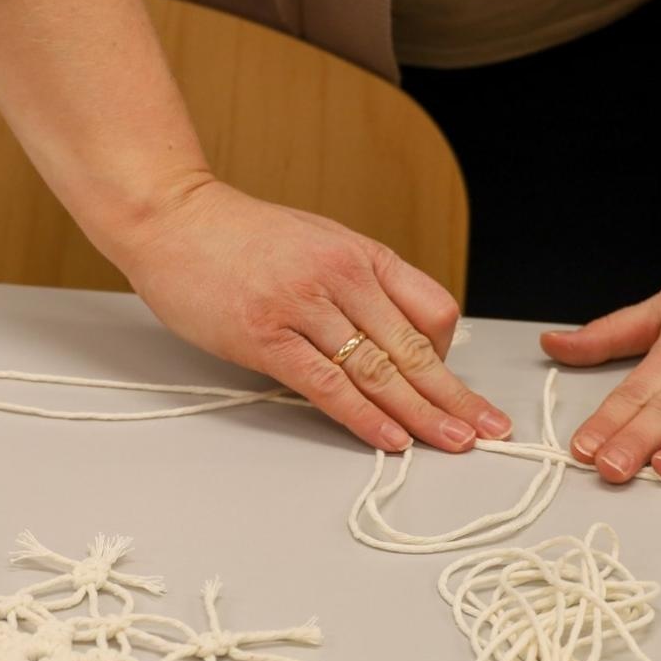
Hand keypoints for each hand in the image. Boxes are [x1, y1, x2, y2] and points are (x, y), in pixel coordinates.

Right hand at [114, 178, 512, 452]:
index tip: (451, 387)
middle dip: (456, 397)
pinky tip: (390, 439)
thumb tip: (389, 340)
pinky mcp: (265, 336)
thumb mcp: (317, 243)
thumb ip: (355, 287)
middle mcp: (341, 278)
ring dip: (421, 415)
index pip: (432, 308)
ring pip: (377, 372)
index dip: (448, 355)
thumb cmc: (239, 236)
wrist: (171, 216)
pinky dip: (363, 417)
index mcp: (360, 255)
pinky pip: (326, 385)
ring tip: (454, 444)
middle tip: (489, 430)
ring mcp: (302, 306)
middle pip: (414, 348)